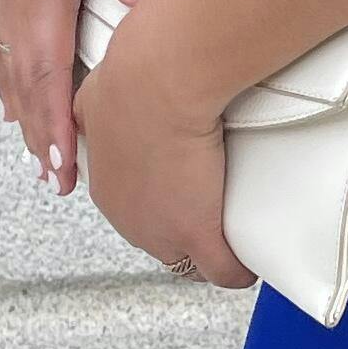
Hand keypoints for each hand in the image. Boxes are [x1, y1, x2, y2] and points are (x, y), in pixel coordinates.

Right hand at [0, 0, 148, 195]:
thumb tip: (140, 1)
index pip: (47, 74)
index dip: (54, 123)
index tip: (61, 163)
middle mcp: (17, 0)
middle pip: (26, 84)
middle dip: (39, 136)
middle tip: (53, 182)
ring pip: (11, 70)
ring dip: (24, 117)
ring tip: (35, 159)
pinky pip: (4, 47)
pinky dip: (9, 83)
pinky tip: (12, 103)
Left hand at [75, 7, 254, 289]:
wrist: (157, 79)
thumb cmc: (132, 76)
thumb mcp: (96, 99)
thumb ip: (92, 115)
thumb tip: (93, 110)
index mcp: (106, 187)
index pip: (136, 219)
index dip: (164, 213)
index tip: (187, 200)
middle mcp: (128, 217)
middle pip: (162, 246)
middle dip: (189, 236)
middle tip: (218, 215)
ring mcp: (161, 231)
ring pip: (191, 264)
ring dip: (214, 252)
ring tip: (238, 235)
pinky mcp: (197, 235)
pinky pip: (224, 272)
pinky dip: (239, 270)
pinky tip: (255, 260)